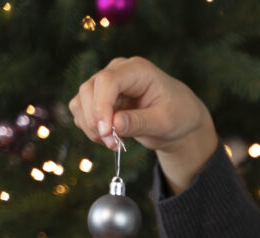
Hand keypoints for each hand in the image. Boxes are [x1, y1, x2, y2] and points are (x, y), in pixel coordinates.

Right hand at [69, 56, 218, 192]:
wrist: (179, 119)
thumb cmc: (178, 115)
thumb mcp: (165, 122)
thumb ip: (140, 123)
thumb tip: (114, 125)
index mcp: (138, 70)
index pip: (107, 81)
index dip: (101, 106)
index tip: (106, 132)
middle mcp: (117, 71)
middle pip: (89, 90)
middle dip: (96, 121)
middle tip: (113, 145)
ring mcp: (105, 83)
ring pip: (81, 101)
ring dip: (91, 127)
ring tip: (115, 144)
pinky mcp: (98, 97)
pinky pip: (81, 111)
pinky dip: (90, 128)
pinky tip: (109, 138)